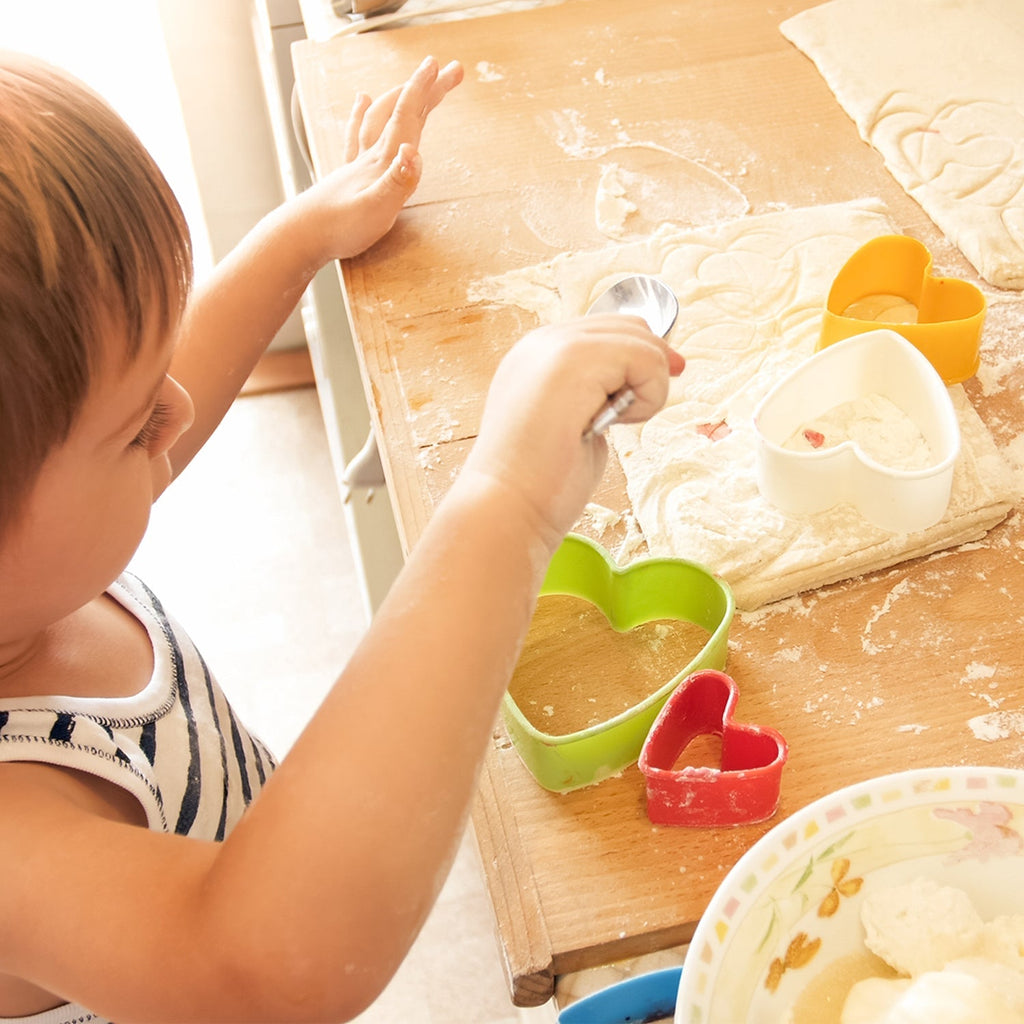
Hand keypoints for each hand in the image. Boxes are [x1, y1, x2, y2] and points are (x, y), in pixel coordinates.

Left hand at [300, 55, 462, 259]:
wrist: (300, 237)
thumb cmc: (340, 227)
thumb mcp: (377, 209)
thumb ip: (398, 181)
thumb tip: (414, 151)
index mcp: (382, 161)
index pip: (406, 117)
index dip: (424, 90)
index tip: (443, 65)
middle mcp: (371, 156)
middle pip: (400, 112)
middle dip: (425, 90)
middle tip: (448, 71)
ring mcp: (358, 163)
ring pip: (381, 119)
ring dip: (398, 97)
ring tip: (411, 82)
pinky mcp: (348, 174)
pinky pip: (357, 135)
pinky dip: (362, 114)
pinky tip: (361, 100)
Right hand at [461, 315, 684, 549]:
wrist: (507, 509)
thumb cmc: (538, 484)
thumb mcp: (572, 424)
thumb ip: (597, 394)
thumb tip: (640, 382)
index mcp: (535, 357)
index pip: (607, 331)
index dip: (642, 356)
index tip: (651, 392)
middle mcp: (541, 343)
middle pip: (629, 326)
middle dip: (650, 369)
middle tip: (631, 415)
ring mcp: (554, 347)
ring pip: (642, 341)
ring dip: (648, 387)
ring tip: (613, 423)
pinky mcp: (572, 363)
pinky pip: (644, 359)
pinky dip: (647, 396)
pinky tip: (614, 423)